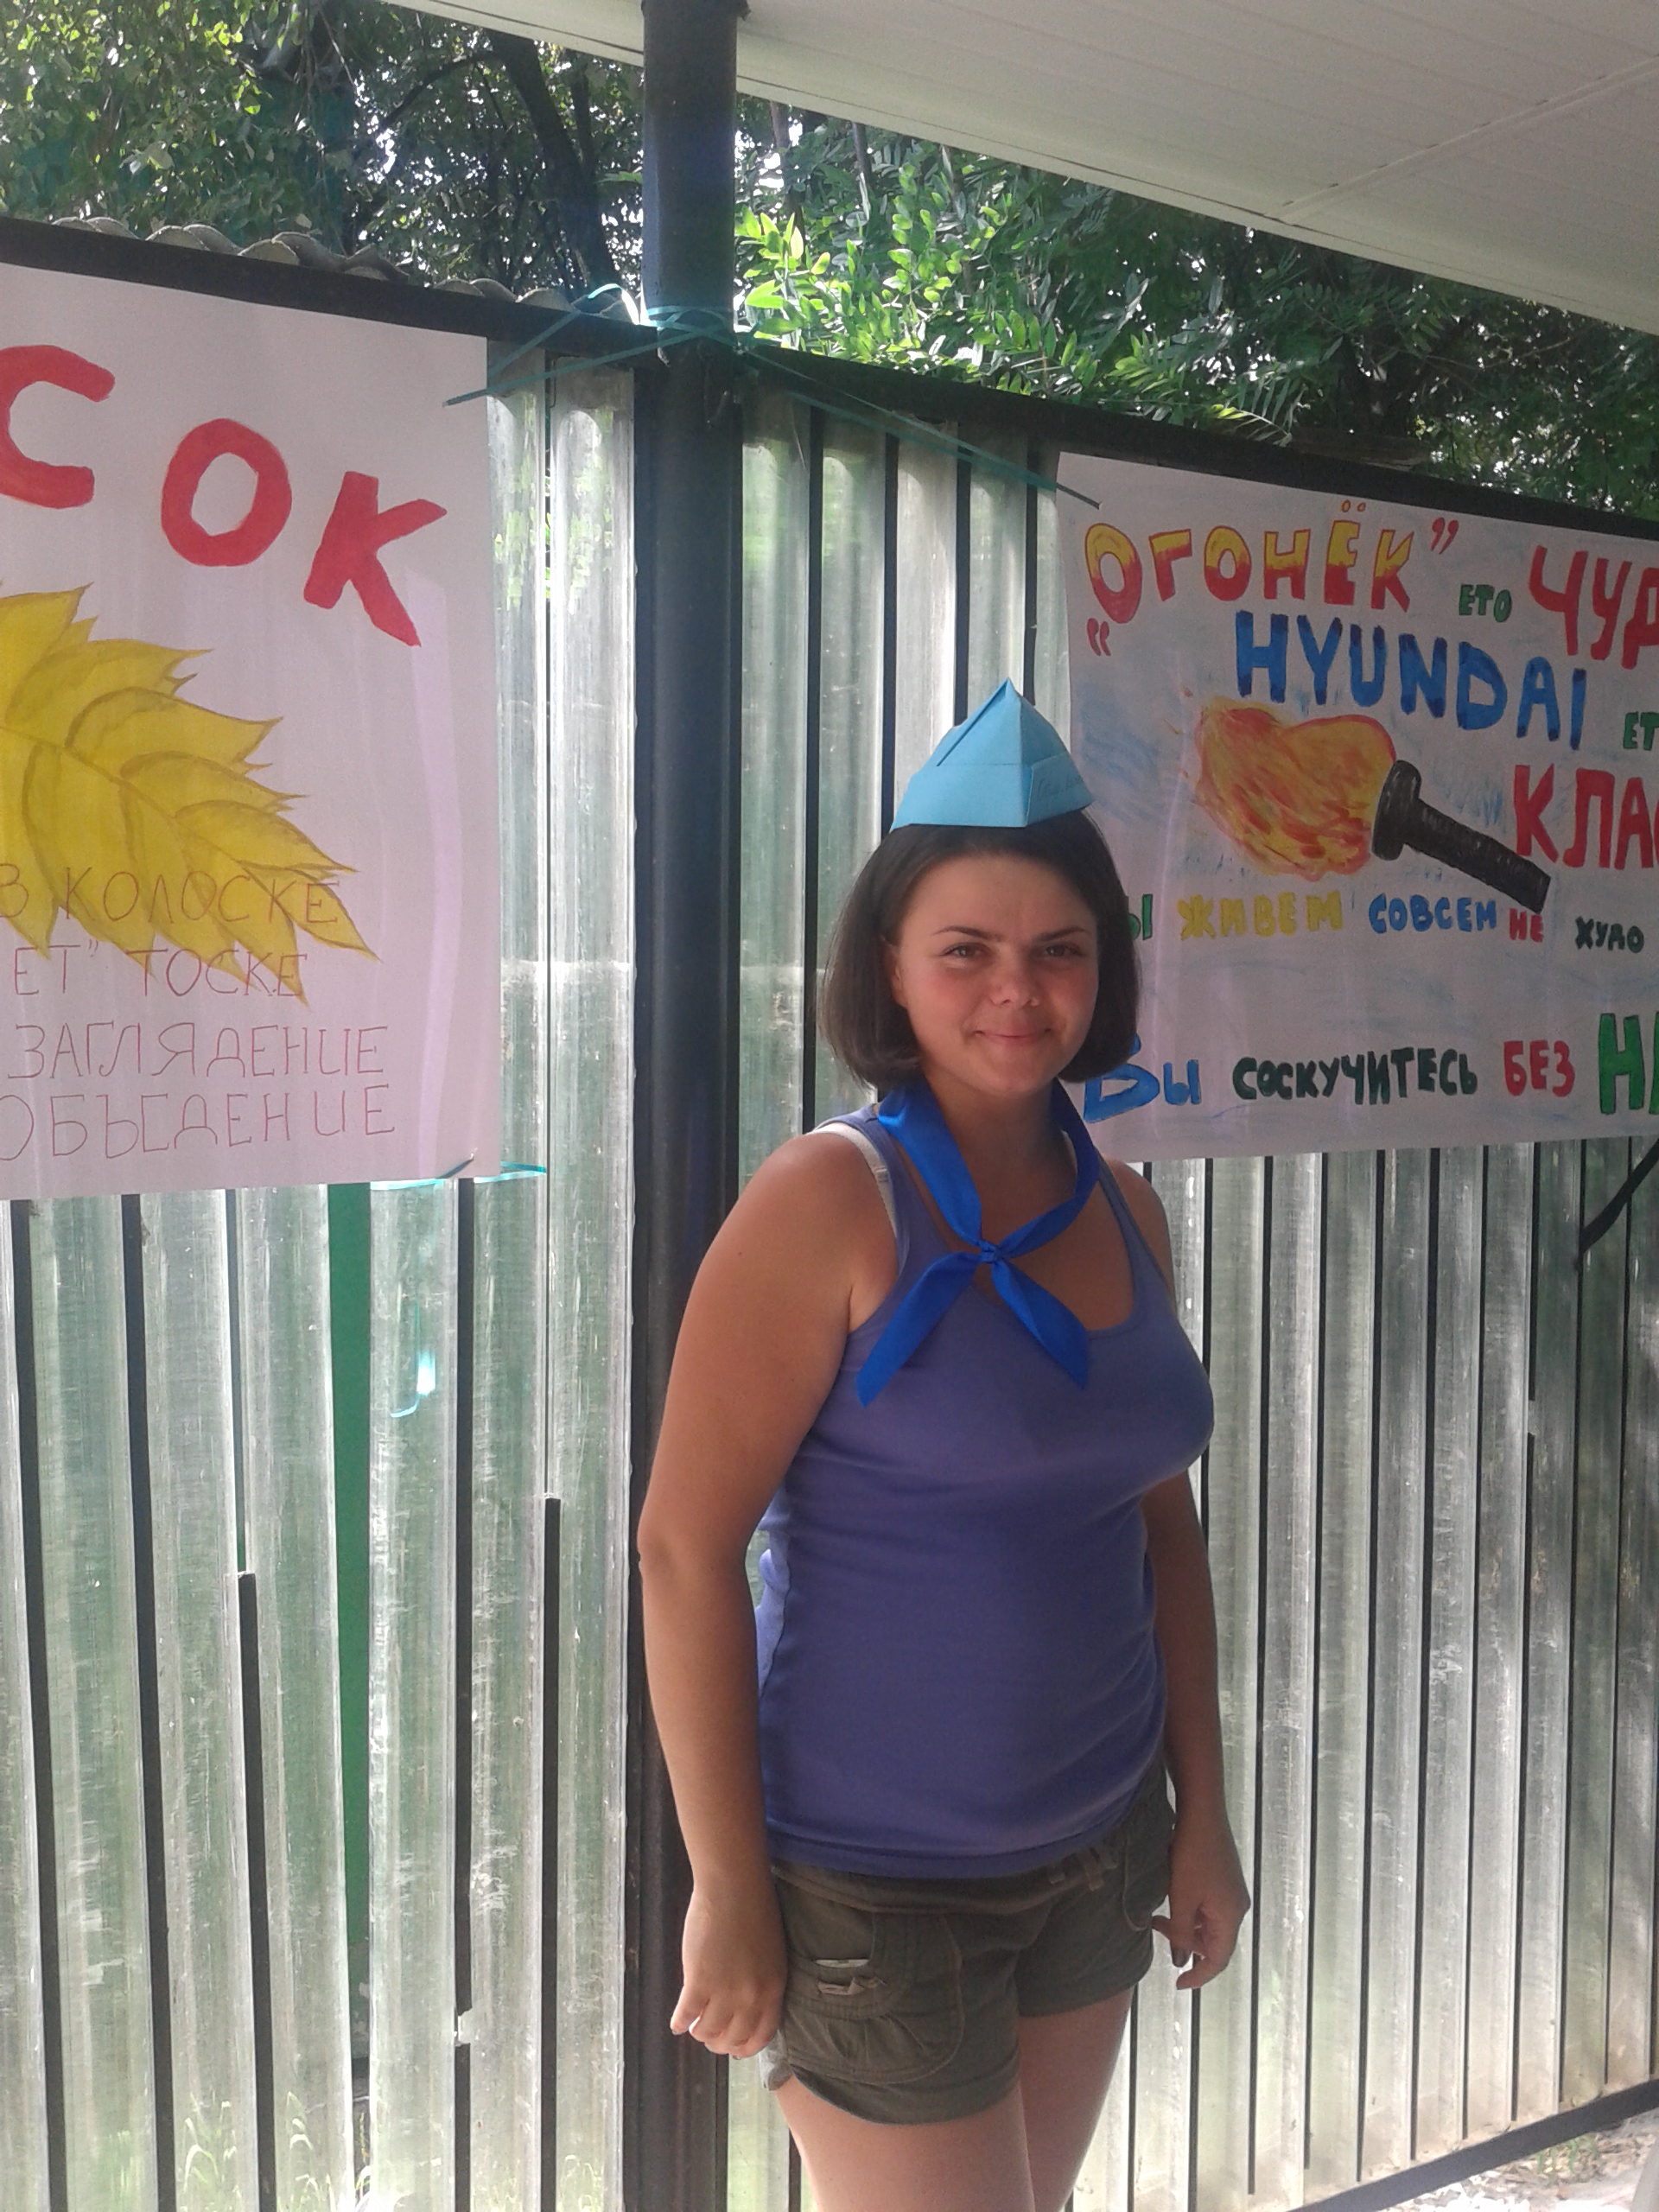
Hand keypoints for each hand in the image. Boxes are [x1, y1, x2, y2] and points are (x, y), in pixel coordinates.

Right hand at [671, 1877, 787, 2057]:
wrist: (735, 1887)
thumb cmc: (756, 1912)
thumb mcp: (771, 1955)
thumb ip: (762, 1984)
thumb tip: (746, 2008)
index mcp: (773, 1990)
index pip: (762, 2035)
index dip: (746, 2047)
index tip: (735, 2048)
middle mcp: (751, 1997)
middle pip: (733, 2038)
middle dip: (720, 2043)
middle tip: (710, 2037)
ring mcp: (724, 1992)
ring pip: (707, 2030)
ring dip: (699, 2031)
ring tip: (694, 2026)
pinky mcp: (698, 1981)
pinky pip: (686, 2014)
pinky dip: (679, 2022)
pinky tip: (676, 2023)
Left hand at [1151, 1806, 1249, 1989]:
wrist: (1202, 1813)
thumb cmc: (1191, 1857)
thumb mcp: (1181, 1898)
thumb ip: (1180, 1931)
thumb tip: (1181, 1958)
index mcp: (1231, 1916)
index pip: (1218, 1959)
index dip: (1199, 1975)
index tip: (1178, 1983)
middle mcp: (1237, 1906)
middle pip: (1214, 1940)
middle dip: (1186, 1942)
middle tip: (1157, 1930)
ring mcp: (1231, 1891)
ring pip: (1208, 1922)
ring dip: (1184, 1924)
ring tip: (1158, 1914)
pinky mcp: (1224, 1877)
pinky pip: (1208, 1906)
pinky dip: (1189, 1910)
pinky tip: (1171, 1898)